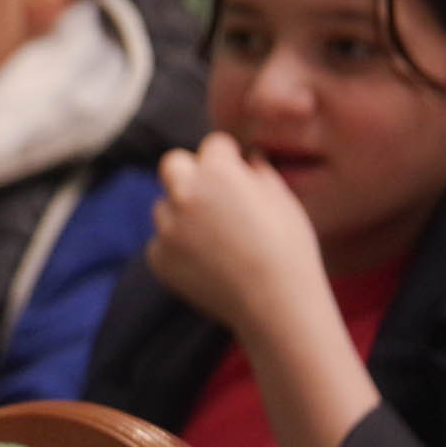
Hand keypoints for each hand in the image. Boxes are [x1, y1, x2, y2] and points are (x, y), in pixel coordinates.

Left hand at [146, 132, 330, 337]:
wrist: (274, 301)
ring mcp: (166, 226)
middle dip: (190, 172)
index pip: (213, 145)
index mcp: (217, 171)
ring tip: (218, 239)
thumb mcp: (283, 200)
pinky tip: (208, 263)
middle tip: (213, 194)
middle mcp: (183, 193)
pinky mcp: (157, 257)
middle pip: (173, 164)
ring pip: (165, 206)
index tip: (236, 171)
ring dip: (183, 213)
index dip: (228, 158)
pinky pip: (162, 241)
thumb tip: (248, 159)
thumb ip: (259, 173)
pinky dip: (178, 247)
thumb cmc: (288, 248)